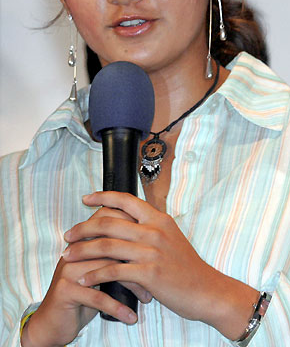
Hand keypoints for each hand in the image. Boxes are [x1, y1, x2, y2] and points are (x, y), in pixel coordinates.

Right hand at [21, 205, 150, 346]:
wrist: (56, 321)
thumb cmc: (86, 292)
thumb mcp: (101, 270)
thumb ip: (118, 252)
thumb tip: (150, 241)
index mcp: (84, 239)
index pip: (107, 219)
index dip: (130, 227)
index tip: (153, 243)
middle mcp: (75, 249)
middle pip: (111, 243)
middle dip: (137, 260)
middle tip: (156, 276)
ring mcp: (68, 268)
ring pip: (107, 270)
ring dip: (131, 286)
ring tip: (147, 297)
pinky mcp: (65, 290)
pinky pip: (97, 297)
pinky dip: (117, 308)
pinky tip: (130, 316)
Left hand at [64, 191, 258, 340]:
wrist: (207, 290)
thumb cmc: (187, 266)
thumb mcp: (170, 236)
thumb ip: (150, 227)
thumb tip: (126, 220)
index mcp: (158, 218)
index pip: (125, 200)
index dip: (102, 197)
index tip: (86, 198)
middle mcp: (154, 230)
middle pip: (109, 222)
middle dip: (83, 228)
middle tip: (67, 235)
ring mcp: (152, 251)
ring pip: (107, 246)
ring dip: (82, 251)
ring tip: (67, 256)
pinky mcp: (149, 273)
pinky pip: (113, 271)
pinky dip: (94, 275)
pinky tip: (83, 279)